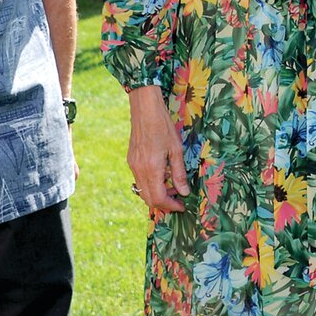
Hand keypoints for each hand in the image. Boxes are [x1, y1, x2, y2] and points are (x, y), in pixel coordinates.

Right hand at [126, 86, 188, 212]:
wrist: (145, 109)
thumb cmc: (163, 126)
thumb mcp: (176, 150)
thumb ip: (179, 173)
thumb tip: (184, 192)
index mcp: (151, 169)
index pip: (159, 198)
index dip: (171, 206)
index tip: (182, 206)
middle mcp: (139, 170)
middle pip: (149, 199)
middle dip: (164, 203)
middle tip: (178, 200)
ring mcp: (133, 166)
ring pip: (143, 191)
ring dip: (157, 194)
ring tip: (173, 187)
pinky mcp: (131, 160)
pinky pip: (140, 180)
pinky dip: (151, 184)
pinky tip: (162, 175)